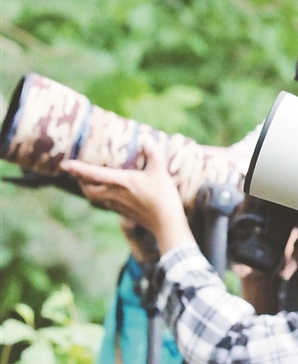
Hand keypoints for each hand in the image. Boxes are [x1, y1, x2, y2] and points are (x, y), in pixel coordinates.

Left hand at [60, 138, 194, 254]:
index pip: (93, 174)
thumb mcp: (160, 172)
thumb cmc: (162, 197)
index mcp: (120, 182)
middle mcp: (114, 194)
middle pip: (88, 189)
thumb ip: (154, 154)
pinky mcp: (124, 213)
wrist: (166, 223)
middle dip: (81, 181)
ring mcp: (118, 205)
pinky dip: (101, 198)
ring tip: (90, 183)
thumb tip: (147, 139)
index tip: (64, 165)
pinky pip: (105, 204)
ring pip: (94, 199)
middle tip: (78, 173)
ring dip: (89, 190)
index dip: (78, 169)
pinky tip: (109, 195)